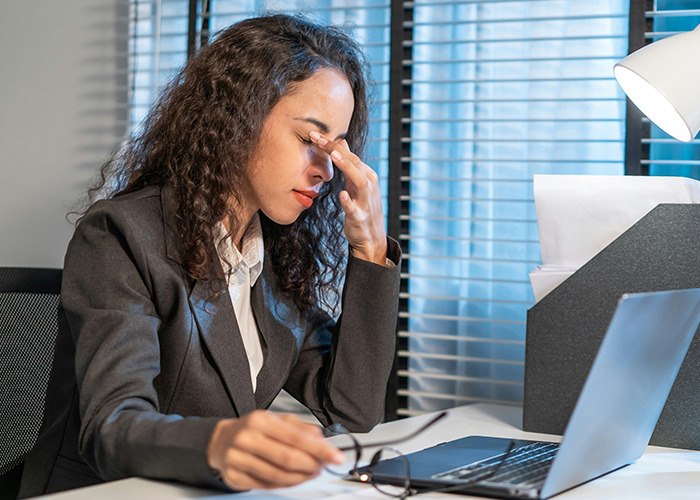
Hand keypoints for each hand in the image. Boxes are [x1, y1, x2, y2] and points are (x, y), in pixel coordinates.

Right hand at [206, 410, 344, 490]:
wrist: (221, 441)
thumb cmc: (254, 429)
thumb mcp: (277, 420)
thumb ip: (301, 428)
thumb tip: (322, 441)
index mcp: (260, 420)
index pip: (295, 437)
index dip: (319, 449)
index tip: (336, 457)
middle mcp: (247, 438)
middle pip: (287, 458)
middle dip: (311, 465)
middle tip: (324, 466)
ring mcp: (237, 459)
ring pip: (278, 475)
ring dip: (301, 477)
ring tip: (312, 472)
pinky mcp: (234, 477)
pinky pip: (266, 486)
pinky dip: (285, 484)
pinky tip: (294, 478)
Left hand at [309, 131, 387, 264]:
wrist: (371, 239)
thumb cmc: (362, 208)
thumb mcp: (356, 184)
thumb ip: (349, 164)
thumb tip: (341, 142)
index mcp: (366, 176)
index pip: (350, 155)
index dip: (333, 144)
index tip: (314, 134)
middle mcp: (369, 185)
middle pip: (354, 162)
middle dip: (336, 149)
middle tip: (317, 138)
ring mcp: (365, 201)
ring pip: (359, 181)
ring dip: (347, 167)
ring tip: (334, 156)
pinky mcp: (360, 217)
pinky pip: (354, 209)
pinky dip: (349, 201)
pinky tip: (342, 194)